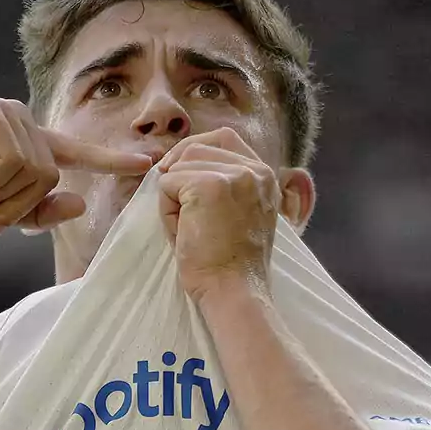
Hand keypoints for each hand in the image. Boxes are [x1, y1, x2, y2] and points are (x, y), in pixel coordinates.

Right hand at [0, 99, 152, 237]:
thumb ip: (37, 211)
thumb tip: (80, 201)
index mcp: (28, 144)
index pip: (77, 154)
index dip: (113, 161)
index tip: (150, 165)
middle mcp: (23, 122)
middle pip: (52, 177)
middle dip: (14, 206)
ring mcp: (8, 114)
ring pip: (36, 173)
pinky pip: (14, 164)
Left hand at [155, 128, 282, 300]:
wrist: (234, 291)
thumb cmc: (230, 263)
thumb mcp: (238, 214)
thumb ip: (224, 184)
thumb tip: (177, 163)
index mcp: (265, 175)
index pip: (223, 138)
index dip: (194, 155)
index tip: (183, 183)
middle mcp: (255, 169)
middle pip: (196, 147)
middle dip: (180, 177)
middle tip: (187, 217)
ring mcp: (234, 175)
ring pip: (180, 165)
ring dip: (173, 196)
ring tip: (188, 228)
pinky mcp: (209, 186)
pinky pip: (167, 183)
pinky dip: (166, 209)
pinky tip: (183, 233)